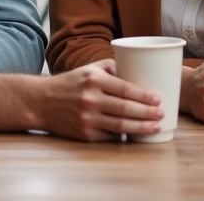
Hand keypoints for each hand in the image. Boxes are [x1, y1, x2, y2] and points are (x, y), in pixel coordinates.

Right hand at [38, 59, 165, 141]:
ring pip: (120, 125)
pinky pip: (109, 136)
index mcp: (94, 80)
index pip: (124, 88)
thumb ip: (112, 68)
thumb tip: (137, 71)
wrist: (42, 101)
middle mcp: (90, 99)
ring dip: (141, 127)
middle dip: (147, 113)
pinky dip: (124, 135)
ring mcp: (87, 118)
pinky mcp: (84, 134)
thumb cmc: (70, 83)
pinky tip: (136, 134)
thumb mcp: (88, 69)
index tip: (158, 99)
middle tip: (162, 114)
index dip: (144, 96)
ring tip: (156, 126)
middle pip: (125, 108)